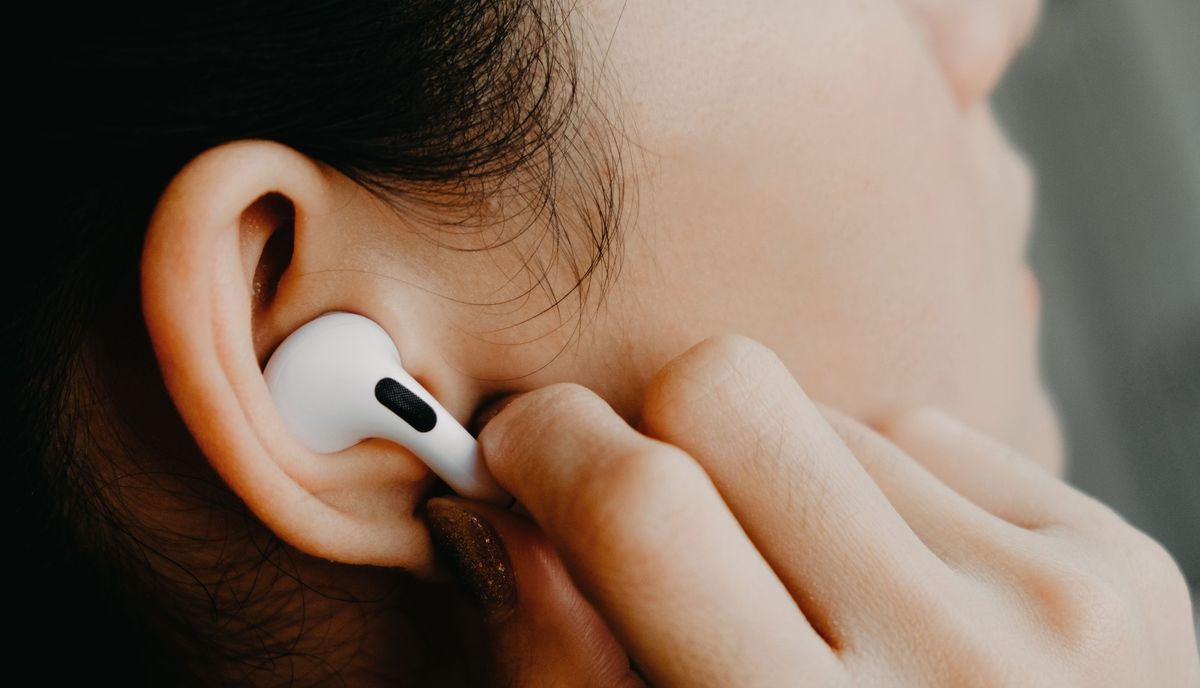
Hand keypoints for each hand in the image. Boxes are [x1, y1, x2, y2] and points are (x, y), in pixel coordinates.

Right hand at [423, 335, 1199, 685]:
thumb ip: (559, 668)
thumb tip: (494, 512)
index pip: (643, 505)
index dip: (546, 446)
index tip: (518, 446)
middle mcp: (953, 665)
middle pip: (729, 392)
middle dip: (657, 432)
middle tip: (647, 507)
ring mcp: (1054, 601)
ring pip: (828, 412)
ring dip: (781, 480)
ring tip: (802, 595)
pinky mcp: (1118, 561)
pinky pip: (929, 437)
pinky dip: (879, 494)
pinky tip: (891, 593)